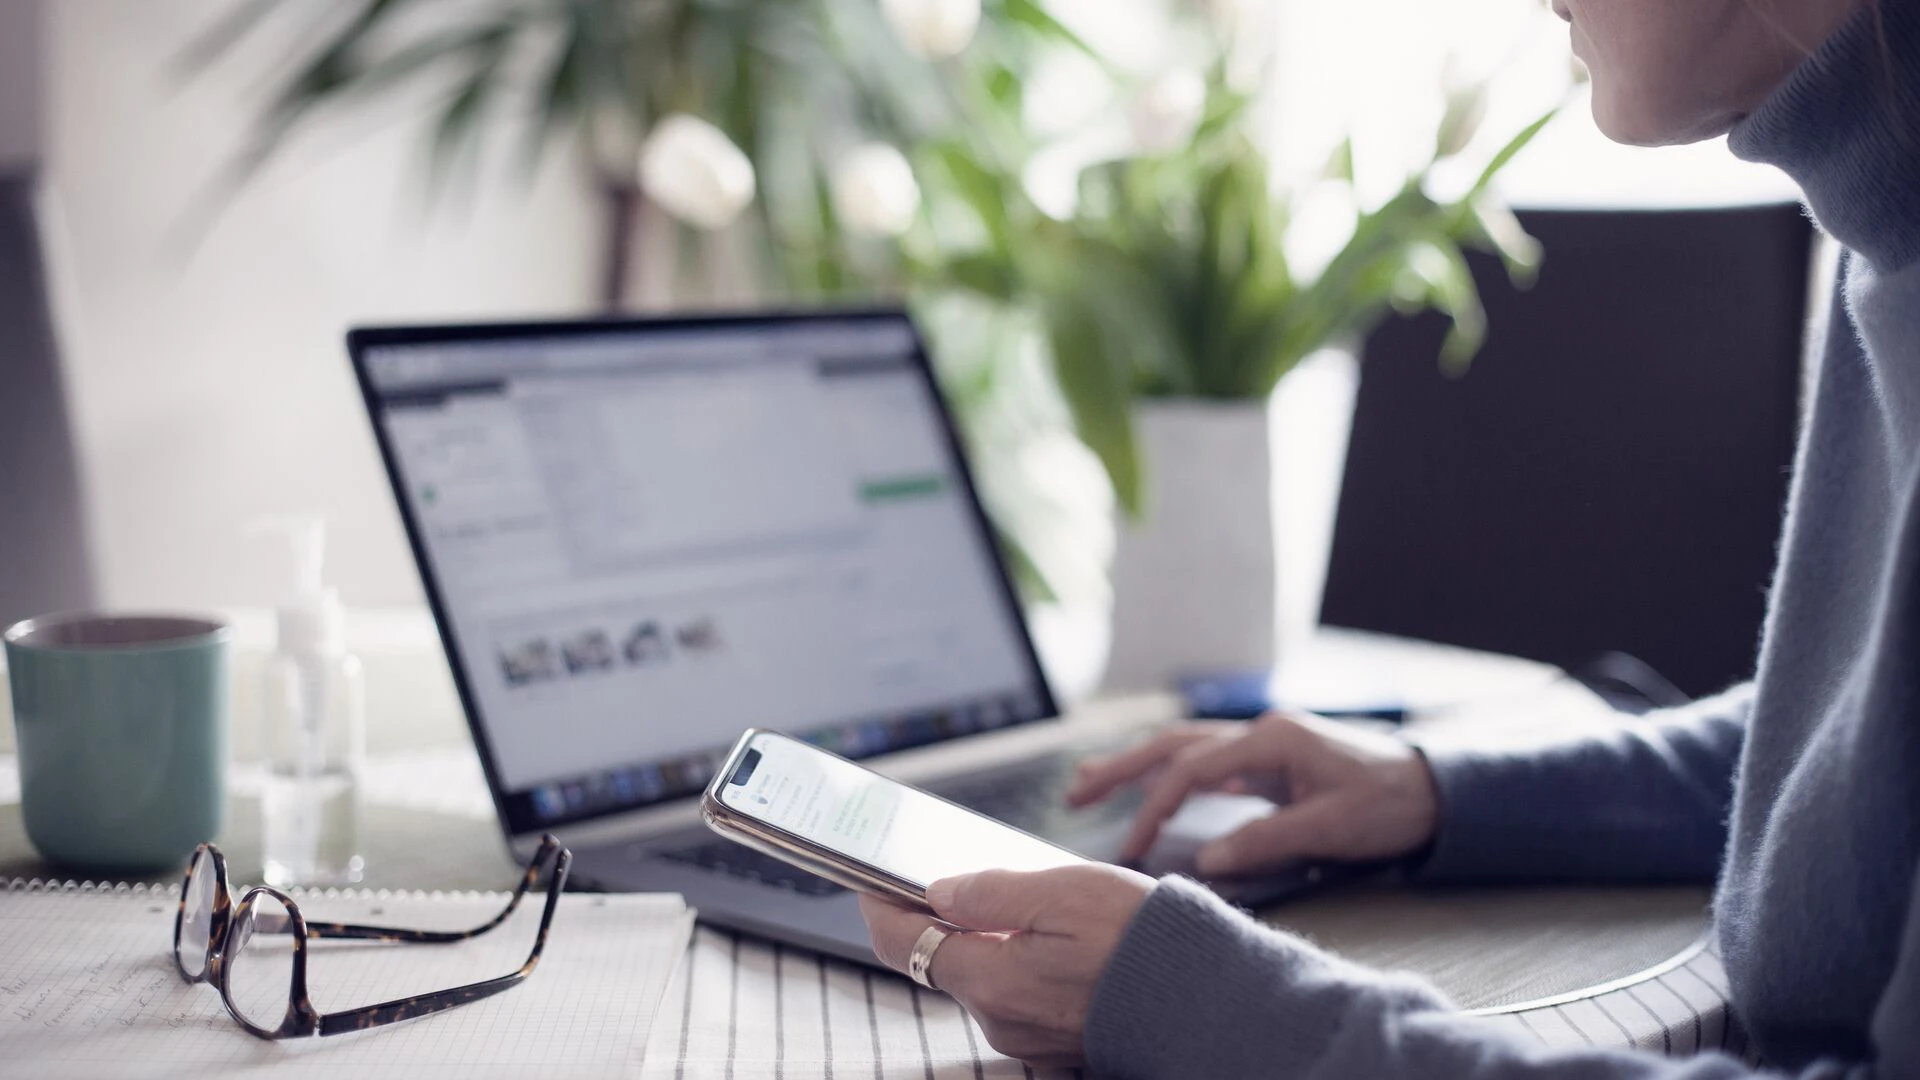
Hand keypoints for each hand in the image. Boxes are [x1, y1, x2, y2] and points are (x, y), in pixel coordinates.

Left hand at [859, 863, 1153, 1067]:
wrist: (1207, 998)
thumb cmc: (1141, 941)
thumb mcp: (1062, 892)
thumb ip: (991, 894)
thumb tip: (939, 891)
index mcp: (991, 981)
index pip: (904, 945)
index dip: (879, 907)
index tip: (867, 878)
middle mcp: (999, 1017)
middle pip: (939, 960)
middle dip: (934, 916)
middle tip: (939, 872)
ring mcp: (1026, 1033)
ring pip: (979, 974)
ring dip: (981, 936)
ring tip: (1006, 893)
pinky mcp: (1054, 1036)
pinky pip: (1015, 990)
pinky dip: (1013, 957)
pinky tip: (1041, 930)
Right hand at [1066, 711, 1440, 876]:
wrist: (1435, 790)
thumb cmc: (1389, 803)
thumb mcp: (1330, 826)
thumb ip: (1265, 840)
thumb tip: (1206, 860)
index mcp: (1271, 739)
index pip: (1191, 769)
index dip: (1154, 807)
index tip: (1130, 847)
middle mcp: (1260, 733)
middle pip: (1174, 744)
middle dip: (1120, 768)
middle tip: (1075, 793)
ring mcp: (1264, 744)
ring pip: (1185, 750)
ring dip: (1138, 767)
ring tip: (1091, 784)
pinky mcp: (1271, 761)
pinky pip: (1207, 763)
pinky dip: (1172, 776)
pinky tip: (1156, 794)